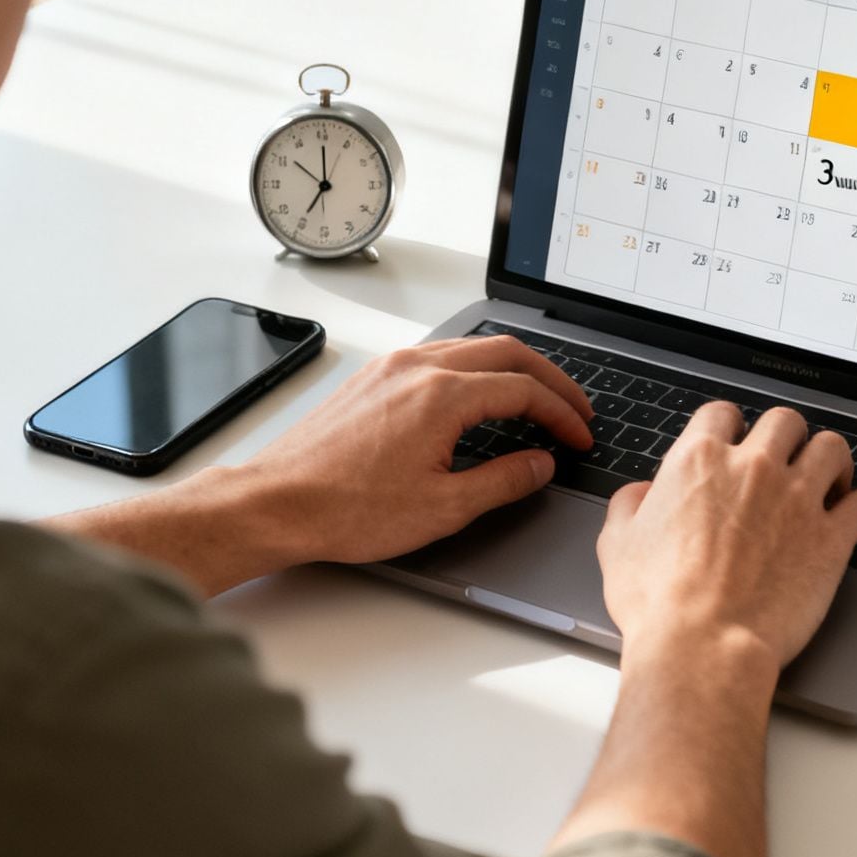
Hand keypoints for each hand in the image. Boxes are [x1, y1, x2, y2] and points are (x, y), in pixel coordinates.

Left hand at [235, 335, 594, 565]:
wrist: (277, 503)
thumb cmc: (346, 509)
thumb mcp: (443, 508)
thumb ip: (503, 481)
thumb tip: (539, 465)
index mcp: (441, 396)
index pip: (524, 390)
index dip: (562, 414)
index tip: (579, 436)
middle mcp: (417, 367)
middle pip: (507, 352)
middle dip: (550, 380)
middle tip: (573, 410)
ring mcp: (392, 367)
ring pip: (472, 347)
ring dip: (513, 369)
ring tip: (535, 400)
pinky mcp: (373, 377)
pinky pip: (440, 355)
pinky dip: (475, 369)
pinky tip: (480, 397)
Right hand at [595, 404, 856, 667]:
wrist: (703, 644)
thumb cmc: (659, 603)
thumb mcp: (618, 545)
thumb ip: (629, 506)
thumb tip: (640, 494)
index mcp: (700, 461)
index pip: (722, 414)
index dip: (729, 428)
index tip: (734, 444)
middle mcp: (754, 469)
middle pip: (785, 421)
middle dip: (785, 438)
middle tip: (783, 462)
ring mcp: (797, 499)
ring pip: (832, 448)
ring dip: (828, 461)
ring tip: (824, 480)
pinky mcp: (831, 538)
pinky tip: (846, 519)